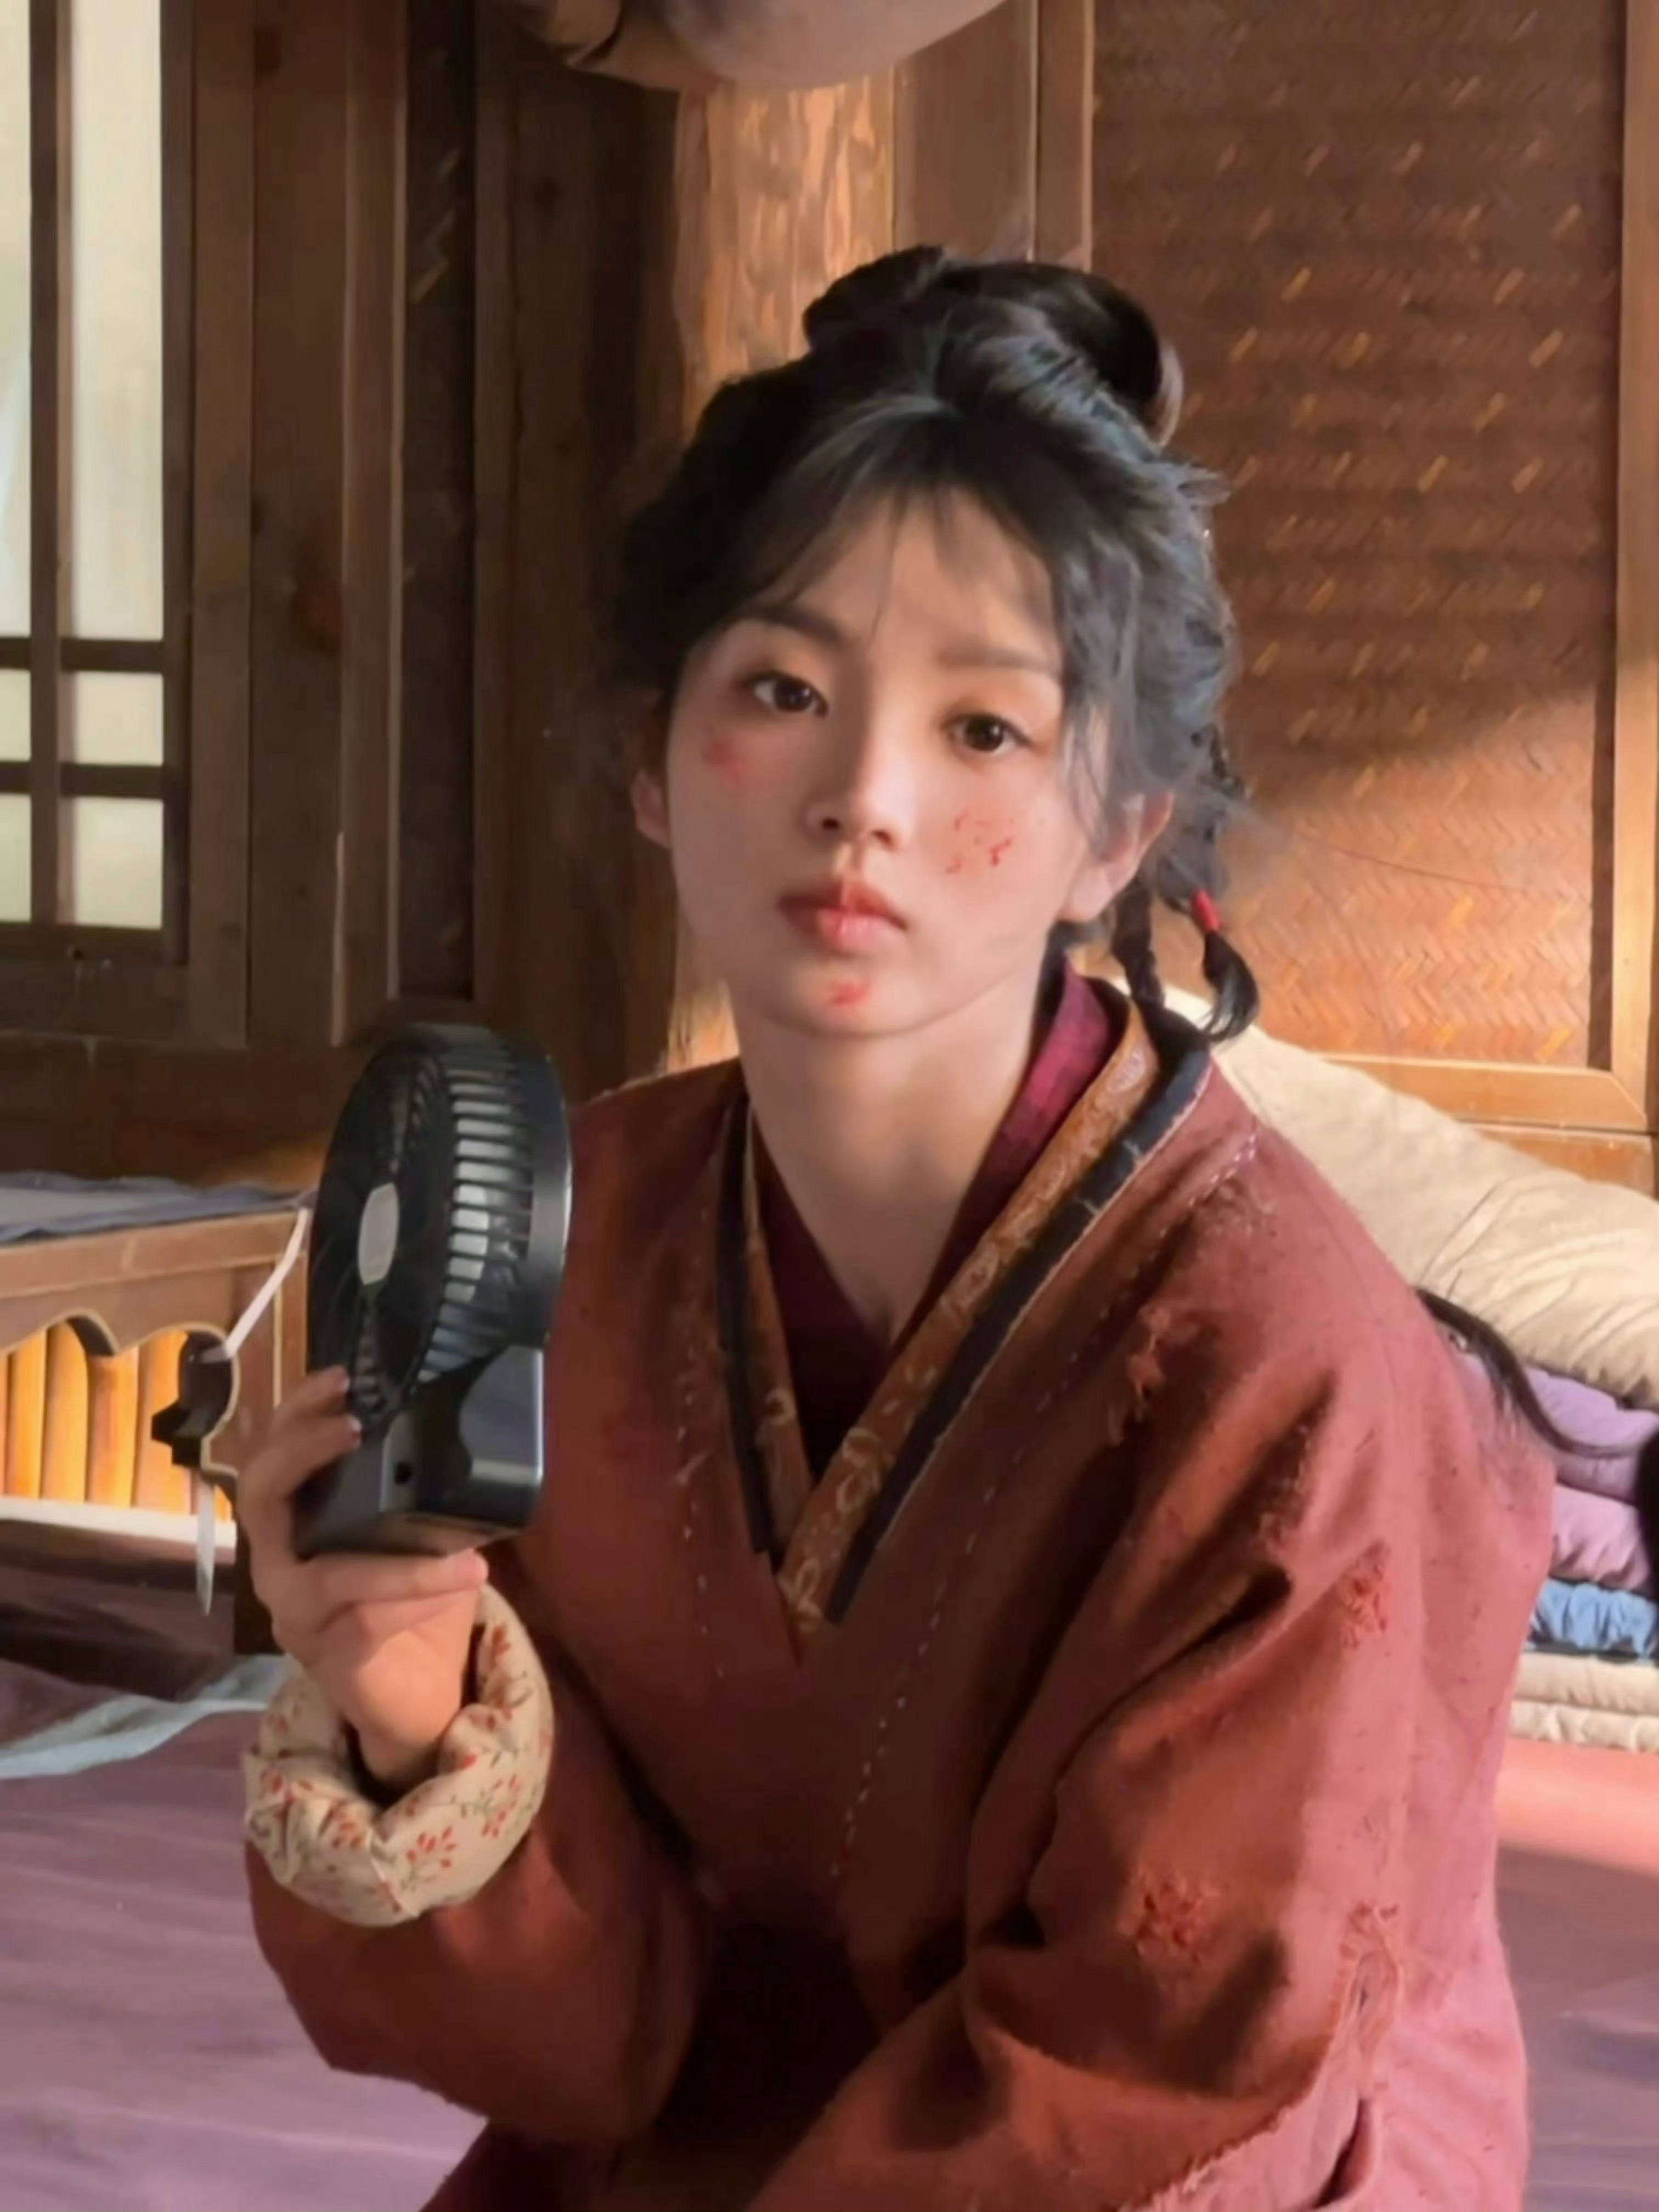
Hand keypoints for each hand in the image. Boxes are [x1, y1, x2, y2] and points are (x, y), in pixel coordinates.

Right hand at [239, 1368, 488, 1792]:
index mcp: (297, 1525)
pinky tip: (462, 1583)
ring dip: (402, 1562)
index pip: (272, 1455)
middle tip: (356, 1425)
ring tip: (470, 1554)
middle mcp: (280, 1565)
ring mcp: (294, 1615)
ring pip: (327, 1573)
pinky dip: (417, 1596)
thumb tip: (460, 1429)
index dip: (295, 1412)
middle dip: (302, 1451)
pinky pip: (362, 1620)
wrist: (425, 1694)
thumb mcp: (423, 1533)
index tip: (341, 1376)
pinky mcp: (325, 1658)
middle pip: (259, 1497)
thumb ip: (421, 1492)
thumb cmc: (419, 1603)